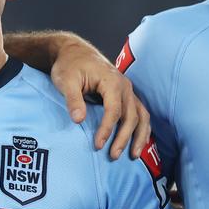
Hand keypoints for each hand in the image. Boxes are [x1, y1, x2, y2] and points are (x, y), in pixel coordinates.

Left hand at [49, 41, 150, 158]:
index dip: (107, 129)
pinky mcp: (127, 96)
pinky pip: (140, 114)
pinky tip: (138, 144)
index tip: (98, 145)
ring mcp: (128, 91)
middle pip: (131, 116)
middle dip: (123, 138)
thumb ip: (73, 99)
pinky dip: (142, 130)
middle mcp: (125, 86)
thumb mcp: (66, 80)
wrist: (75, 52)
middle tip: (113, 156)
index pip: (114, 110)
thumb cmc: (69, 65)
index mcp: (112, 81)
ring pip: (141, 116)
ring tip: (133, 156)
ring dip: (139, 136)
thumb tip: (79, 119)